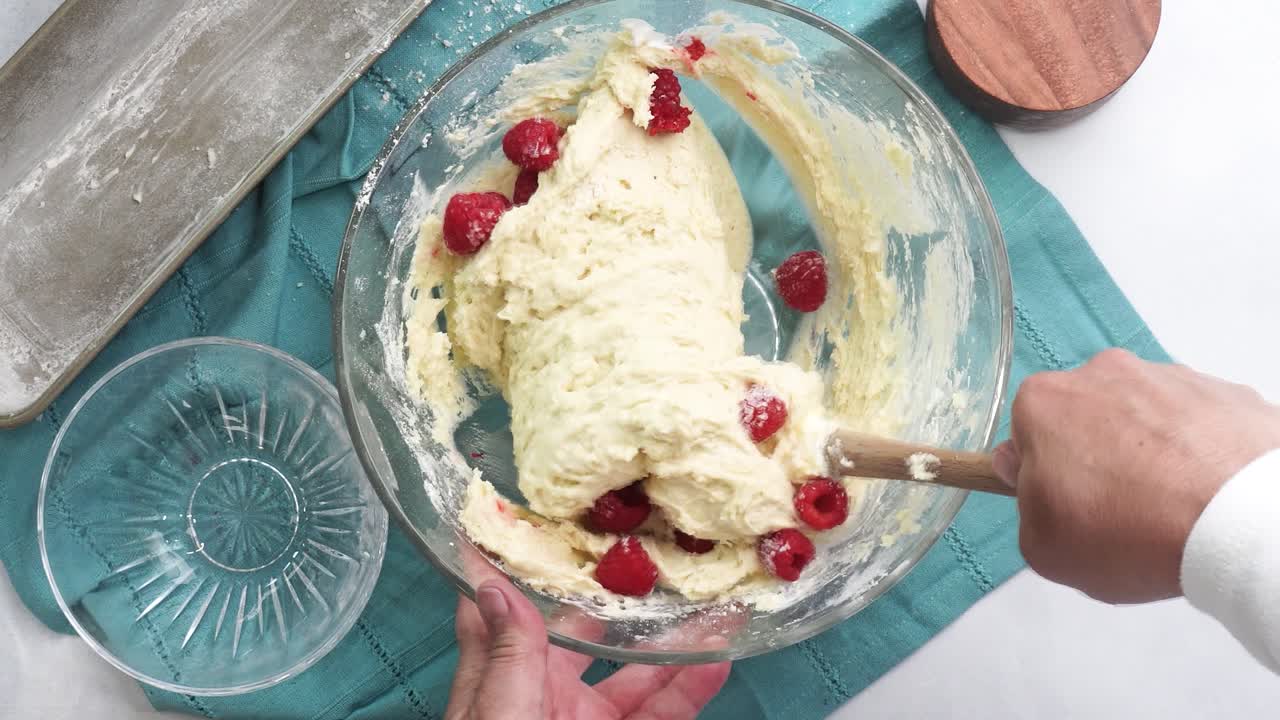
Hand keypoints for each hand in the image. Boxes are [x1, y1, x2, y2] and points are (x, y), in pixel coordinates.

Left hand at [445, 573, 730, 719]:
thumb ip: (507, 661)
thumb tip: (490, 587)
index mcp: (499, 688)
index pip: (498, 613)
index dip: (506, 563)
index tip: (518, 512)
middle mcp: (541, 703)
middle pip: (584, 636)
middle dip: (618, 597)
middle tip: (653, 546)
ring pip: (635, 677)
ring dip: (673, 641)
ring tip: (712, 601)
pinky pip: (661, 715)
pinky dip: (691, 689)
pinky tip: (718, 661)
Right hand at [993, 349, 1279, 603]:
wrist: (1238, 522)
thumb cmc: (1133, 529)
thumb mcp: (1044, 548)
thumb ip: (1025, 508)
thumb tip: (1040, 488)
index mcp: (1045, 402)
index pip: (1026, 436)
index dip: (1041, 475)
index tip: (1061, 505)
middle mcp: (1103, 374)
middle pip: (1086, 418)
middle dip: (1096, 458)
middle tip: (1116, 513)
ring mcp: (1169, 378)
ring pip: (1145, 418)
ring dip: (1149, 454)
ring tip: (1170, 510)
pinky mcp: (1226, 393)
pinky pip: (1199, 424)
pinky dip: (1199, 454)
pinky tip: (1207, 496)